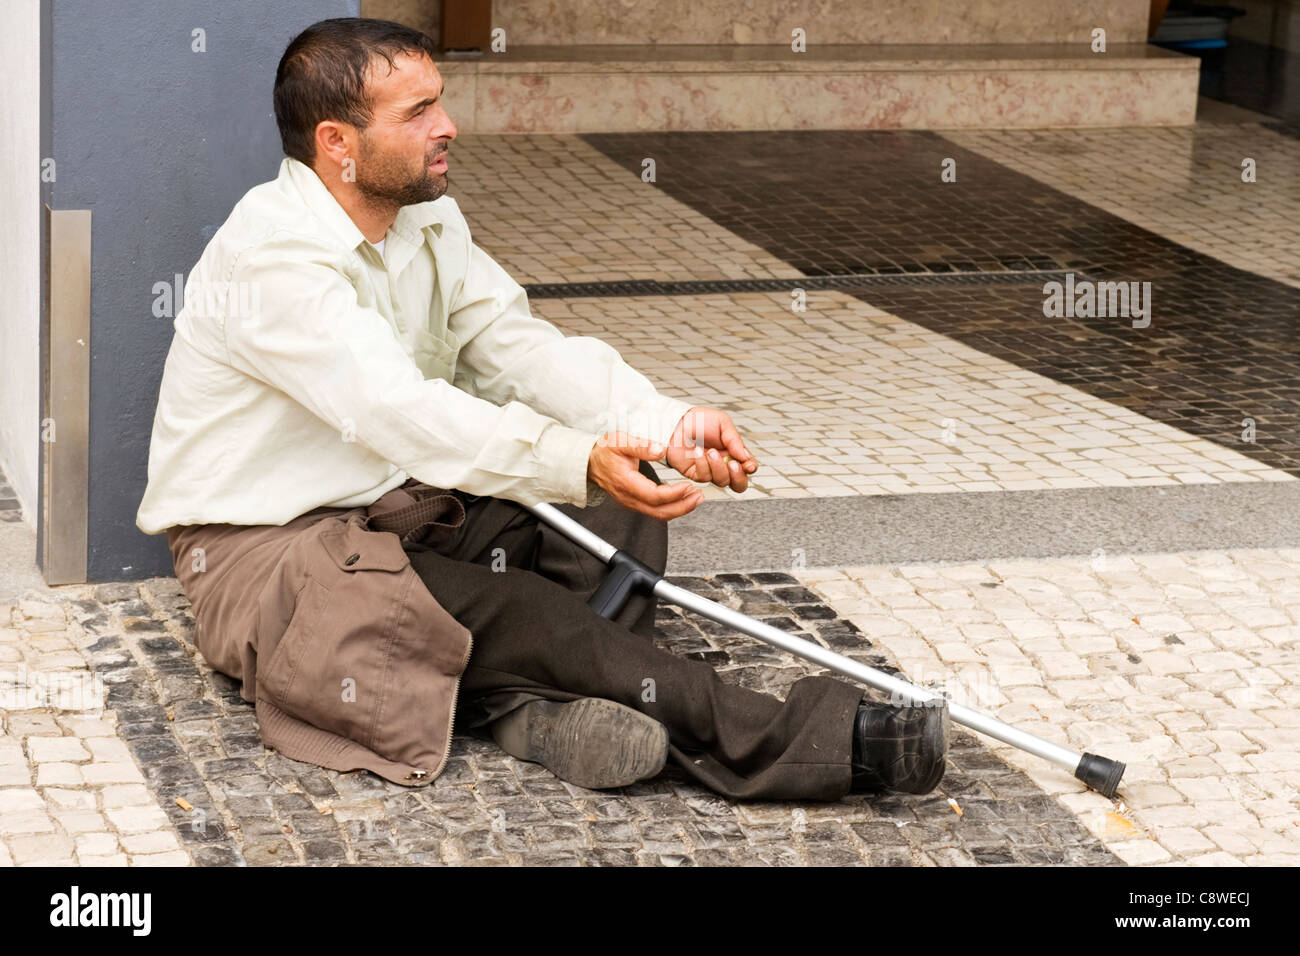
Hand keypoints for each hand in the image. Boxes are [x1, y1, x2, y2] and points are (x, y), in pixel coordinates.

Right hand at [587, 432, 702, 519]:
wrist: (589, 462)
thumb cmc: (604, 452)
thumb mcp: (620, 441)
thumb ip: (640, 446)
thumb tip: (659, 449)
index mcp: (626, 483)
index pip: (654, 496)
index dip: (674, 494)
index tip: (688, 486)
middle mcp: (629, 497)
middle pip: (660, 512)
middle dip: (683, 506)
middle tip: (699, 497)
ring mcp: (631, 502)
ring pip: (659, 514)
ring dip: (679, 509)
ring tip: (695, 499)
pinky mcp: (634, 502)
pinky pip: (655, 511)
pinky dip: (671, 507)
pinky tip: (682, 499)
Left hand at [664, 407, 758, 492]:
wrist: (677, 422)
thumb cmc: (700, 421)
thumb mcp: (722, 423)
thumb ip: (735, 440)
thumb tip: (746, 458)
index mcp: (734, 452)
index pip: (748, 467)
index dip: (750, 468)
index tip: (748, 465)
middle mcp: (724, 464)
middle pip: (739, 484)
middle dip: (738, 477)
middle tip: (732, 464)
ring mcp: (710, 470)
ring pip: (722, 481)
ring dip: (718, 467)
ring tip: (710, 451)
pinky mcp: (696, 474)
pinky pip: (704, 477)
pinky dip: (702, 464)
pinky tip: (698, 452)